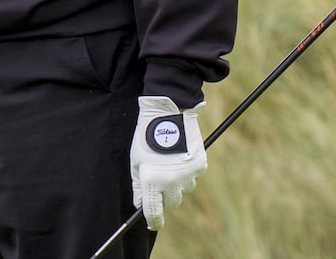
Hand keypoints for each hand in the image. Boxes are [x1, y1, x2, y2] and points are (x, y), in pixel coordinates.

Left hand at [128, 96, 206, 230]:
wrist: (169, 113)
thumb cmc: (147, 136)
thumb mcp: (136, 160)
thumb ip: (138, 184)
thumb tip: (140, 204)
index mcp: (152, 180)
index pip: (153, 211)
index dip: (153, 221)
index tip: (153, 223)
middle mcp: (171, 181)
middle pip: (172, 204)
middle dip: (166, 198)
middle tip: (161, 184)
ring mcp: (187, 174)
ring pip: (184, 190)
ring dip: (178, 184)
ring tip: (171, 163)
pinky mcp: (200, 165)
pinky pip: (193, 177)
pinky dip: (187, 172)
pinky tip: (180, 156)